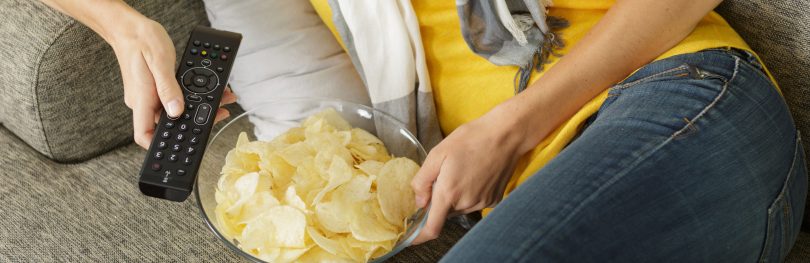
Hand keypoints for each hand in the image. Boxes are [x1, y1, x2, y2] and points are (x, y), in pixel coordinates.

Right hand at [107, 17, 232, 147]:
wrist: (129, 28)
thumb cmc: (141, 40)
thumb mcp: (160, 62)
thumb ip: (168, 88)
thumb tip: (177, 111)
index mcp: (142, 99)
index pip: (144, 134)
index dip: (159, 147)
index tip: (180, 148)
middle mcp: (144, 102)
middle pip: (167, 124)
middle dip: (194, 122)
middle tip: (219, 114)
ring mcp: (148, 96)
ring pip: (174, 110)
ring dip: (197, 107)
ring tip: (221, 99)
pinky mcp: (154, 90)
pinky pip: (173, 99)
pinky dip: (190, 97)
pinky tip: (206, 91)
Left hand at [410, 103, 528, 243]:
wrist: (505, 134)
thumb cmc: (470, 139)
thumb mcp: (437, 153)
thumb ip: (422, 181)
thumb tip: (419, 202)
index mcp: (449, 193)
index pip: (432, 227)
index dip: (419, 237)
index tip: (411, 237)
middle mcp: (466, 203)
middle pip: (445, 213)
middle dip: (439, 200)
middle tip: (444, 176)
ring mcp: (482, 203)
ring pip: (459, 208)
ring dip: (455, 196)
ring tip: (462, 171)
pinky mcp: (494, 200)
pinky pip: (474, 203)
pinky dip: (469, 194)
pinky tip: (475, 174)